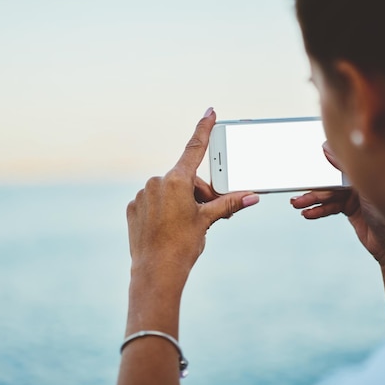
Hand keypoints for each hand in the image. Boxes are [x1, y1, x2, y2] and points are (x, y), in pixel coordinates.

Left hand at [126, 108, 258, 292]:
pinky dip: (163, 210)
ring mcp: (142, 195)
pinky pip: (153, 202)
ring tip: (185, 226)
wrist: (155, 272)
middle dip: (199, 193)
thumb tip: (252, 196)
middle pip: (186, 179)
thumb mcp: (208, 221)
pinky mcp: (133, 207)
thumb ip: (228, 203)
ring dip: (181, 202)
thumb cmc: (183, 245)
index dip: (205, 128)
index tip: (210, 111)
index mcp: (176, 181)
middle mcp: (156, 182)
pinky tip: (167, 228)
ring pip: (170, 191)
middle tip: (205, 215)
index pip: (195, 148)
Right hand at [290, 144, 384, 263]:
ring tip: (297, 204)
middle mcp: (361, 181)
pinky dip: (319, 211)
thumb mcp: (365, 189)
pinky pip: (331, 208)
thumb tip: (326, 147)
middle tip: (297, 192)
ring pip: (329, 196)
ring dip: (312, 201)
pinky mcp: (351, 210)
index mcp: (368, 171)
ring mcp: (355, 196)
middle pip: (331, 181)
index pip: (340, 164)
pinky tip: (308, 214)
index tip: (306, 165)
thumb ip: (345, 168)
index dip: (322, 165)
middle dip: (313, 188)